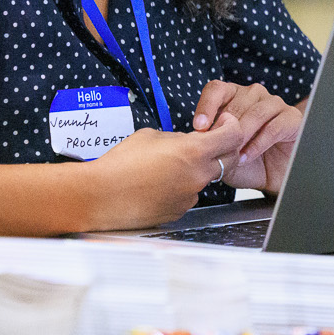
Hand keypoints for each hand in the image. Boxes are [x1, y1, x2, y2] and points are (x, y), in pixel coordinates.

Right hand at [87, 114, 248, 229]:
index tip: (225, 123)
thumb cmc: (120, 164)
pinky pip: (190, 194)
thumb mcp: (151, 135)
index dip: (231, 126)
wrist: (100, 196)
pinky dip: (182, 186)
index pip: (233, 135)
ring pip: (207, 178)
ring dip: (198, 169)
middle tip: (207, 142)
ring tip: (169, 165)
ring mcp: (191, 196)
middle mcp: (198, 175)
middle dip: (223, 148)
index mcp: (193, 152)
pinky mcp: (181, 210)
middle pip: (229, 159)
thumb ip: (178, 137)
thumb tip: (187, 140)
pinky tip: (160, 183)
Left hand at [191, 81, 305, 192]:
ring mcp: (275, 104)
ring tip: (233, 155)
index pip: (217, 89)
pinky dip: (257, 144)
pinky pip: (273, 128)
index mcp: (234, 96)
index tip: (199, 127)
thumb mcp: (222, 153)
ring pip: (255, 113)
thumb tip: (196, 137)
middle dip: (225, 128)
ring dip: (241, 136)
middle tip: (218, 148)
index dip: (206, 106)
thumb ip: (211, 142)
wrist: (273, 177)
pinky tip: (247, 157)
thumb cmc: (246, 161)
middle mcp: (255, 95)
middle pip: (236, 103)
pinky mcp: (292, 118)